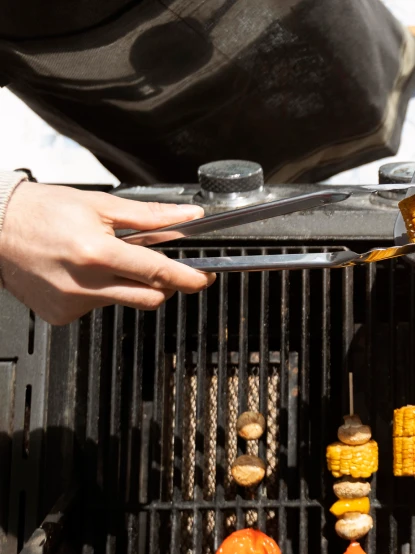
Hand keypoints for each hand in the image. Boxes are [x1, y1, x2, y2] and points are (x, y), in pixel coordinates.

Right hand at [0, 182, 214, 324]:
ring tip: (100, 260)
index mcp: (96, 253)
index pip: (158, 272)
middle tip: (156, 266)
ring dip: (125, 284)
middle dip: (162, 284)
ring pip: (123, 302)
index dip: (188, 278)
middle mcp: (84, 283)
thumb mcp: (100, 205)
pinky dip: (99, 293)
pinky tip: (79, 274)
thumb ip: (150, 216)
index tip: (203, 279)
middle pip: (149, 297)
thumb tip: (187, 218)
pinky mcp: (60, 316)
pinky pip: (96, 309)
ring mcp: (71, 303)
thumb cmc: (40, 211)